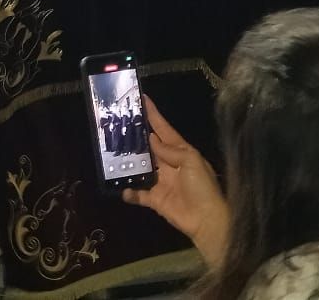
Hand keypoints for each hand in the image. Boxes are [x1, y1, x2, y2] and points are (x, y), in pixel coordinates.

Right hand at [122, 95, 229, 269]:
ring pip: (140, 168)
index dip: (153, 115)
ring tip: (112, 152)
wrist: (206, 219)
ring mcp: (160, 181)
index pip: (163, 129)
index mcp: (180, 151)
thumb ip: (171, 149)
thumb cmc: (202, 186)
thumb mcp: (191, 161)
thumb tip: (152, 139)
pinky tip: (120, 187)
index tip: (142, 98)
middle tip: (118, 124)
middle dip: (136, 136)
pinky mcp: (155, 199)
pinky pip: (138, 194)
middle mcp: (168, 163)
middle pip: (149, 146)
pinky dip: (129, 191)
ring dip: (129, 162)